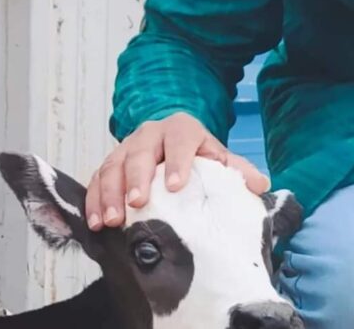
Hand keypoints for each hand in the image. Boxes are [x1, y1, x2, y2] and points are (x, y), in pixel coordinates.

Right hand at [85, 112, 269, 230]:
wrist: (176, 145)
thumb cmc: (199, 156)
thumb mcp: (220, 159)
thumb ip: (238, 171)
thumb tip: (260, 184)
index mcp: (182, 130)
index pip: (181, 140)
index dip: (178, 161)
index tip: (176, 186)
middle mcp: (150, 134)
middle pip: (140, 152)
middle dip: (137, 177)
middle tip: (138, 203)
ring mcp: (126, 148)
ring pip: (112, 166)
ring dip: (110, 193)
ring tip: (113, 220)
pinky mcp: (109, 165)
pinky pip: (96, 180)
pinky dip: (94, 201)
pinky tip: (96, 223)